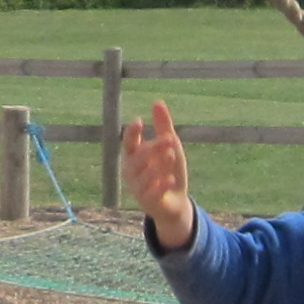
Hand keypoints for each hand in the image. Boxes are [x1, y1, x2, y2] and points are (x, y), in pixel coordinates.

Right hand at [118, 100, 194, 250]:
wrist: (175, 202)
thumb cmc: (168, 170)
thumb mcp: (169, 146)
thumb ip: (162, 126)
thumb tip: (157, 102)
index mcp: (133, 155)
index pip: (128, 142)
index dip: (131, 133)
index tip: (138, 121)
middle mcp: (131, 171)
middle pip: (138, 157)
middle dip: (153, 148)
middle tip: (170, 139)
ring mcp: (137, 187)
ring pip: (142, 175)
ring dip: (156, 166)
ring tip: (171, 156)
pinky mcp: (146, 201)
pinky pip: (150, 193)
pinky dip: (160, 186)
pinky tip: (170, 179)